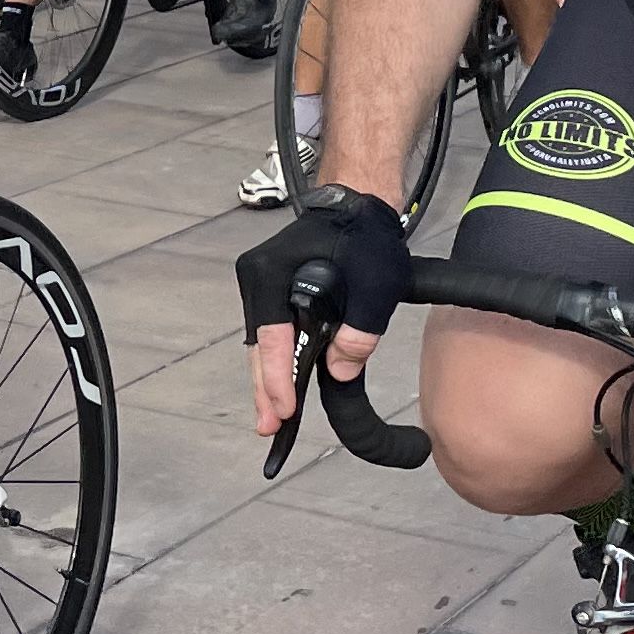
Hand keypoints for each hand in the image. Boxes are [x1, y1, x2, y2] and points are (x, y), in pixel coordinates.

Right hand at [236, 186, 411, 447]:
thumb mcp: (376, 284)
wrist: (358, 205)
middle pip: (259, 346)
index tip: (284, 411)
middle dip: (266, 389)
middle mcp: (257, 278)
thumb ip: (360, 330)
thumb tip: (341, 371)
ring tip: (271, 418)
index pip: (272, 337)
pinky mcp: (272, 291)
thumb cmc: (365, 236)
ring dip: (269, 379)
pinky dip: (276, 361)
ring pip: (262, 343)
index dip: (278, 379)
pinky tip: (280, 387)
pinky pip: (271, 334)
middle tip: (269, 428)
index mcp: (271, 272)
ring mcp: (262, 285)